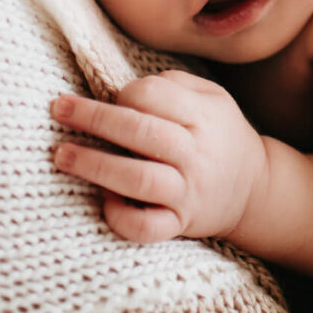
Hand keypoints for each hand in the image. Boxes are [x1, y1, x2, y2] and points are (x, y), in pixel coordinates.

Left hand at [50, 70, 269, 244]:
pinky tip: (103, 200)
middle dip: (93, 119)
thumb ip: (172, 83)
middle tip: (58, 110)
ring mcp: (187, 192)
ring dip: (95, 165)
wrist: (254, 190)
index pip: (152, 96)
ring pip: (138, 179)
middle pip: (139, 131)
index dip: (123, 93)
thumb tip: (122, 88)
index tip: (109, 97)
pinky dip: (120, 217)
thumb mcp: (212, 96)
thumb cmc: (219, 134)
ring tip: (62, 156)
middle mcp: (196, 154)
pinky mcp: (179, 224)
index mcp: (203, 115)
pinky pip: (146, 228)